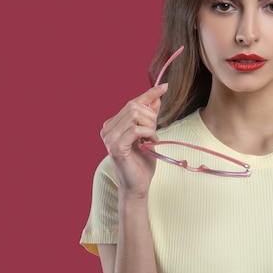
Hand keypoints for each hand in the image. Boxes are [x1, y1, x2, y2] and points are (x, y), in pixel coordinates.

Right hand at [100, 84, 168, 198]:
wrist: (137, 186)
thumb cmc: (142, 163)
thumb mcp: (148, 135)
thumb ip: (149, 117)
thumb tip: (156, 97)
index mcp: (112, 124)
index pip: (131, 102)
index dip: (149, 94)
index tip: (165, 86)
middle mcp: (107, 129)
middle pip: (134, 106)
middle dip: (151, 116)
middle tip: (155, 132)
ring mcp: (109, 138)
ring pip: (135, 115)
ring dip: (150, 126)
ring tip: (152, 139)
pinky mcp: (116, 147)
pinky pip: (136, 129)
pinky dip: (148, 134)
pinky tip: (150, 143)